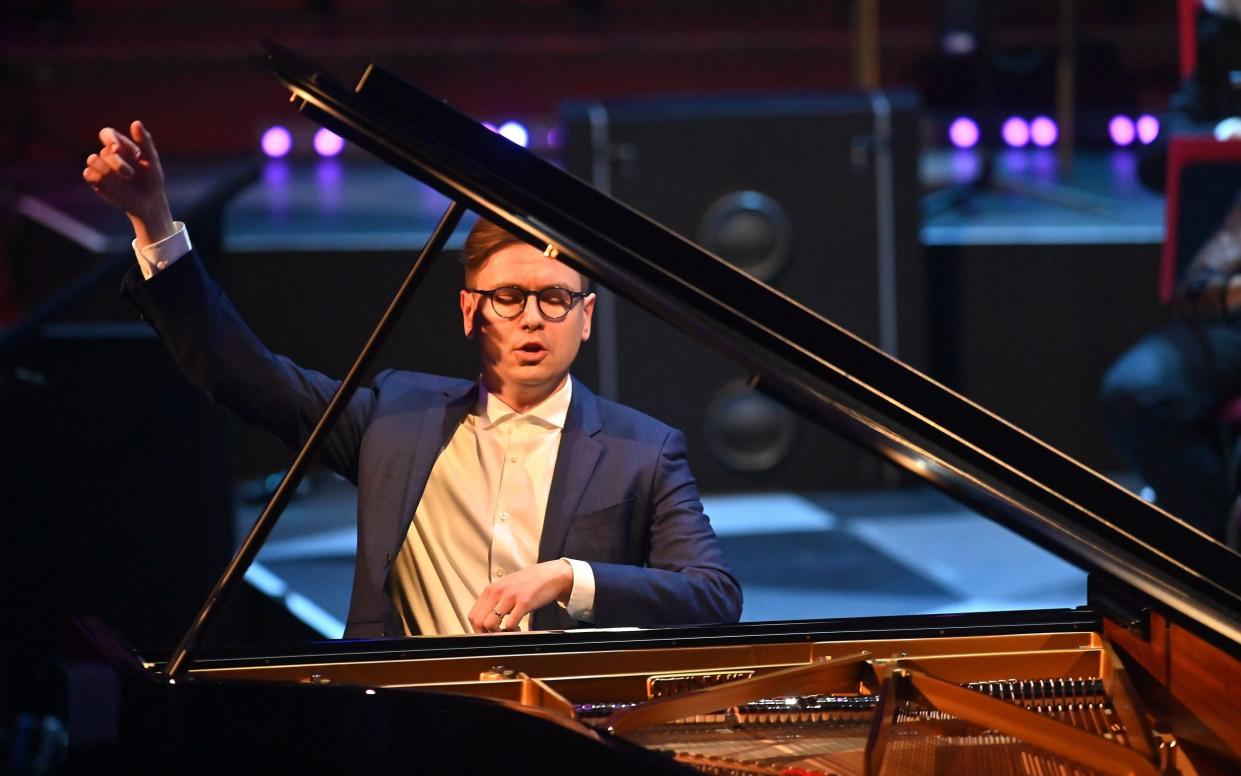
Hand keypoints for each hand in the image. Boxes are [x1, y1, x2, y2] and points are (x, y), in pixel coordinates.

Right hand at [82, 120, 172, 246]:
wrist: (149, 202)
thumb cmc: (152, 179)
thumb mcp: (152, 160)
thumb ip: (144, 141)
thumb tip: (136, 122)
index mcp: (121, 146)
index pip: (106, 133)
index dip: (109, 139)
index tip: (117, 149)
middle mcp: (109, 154)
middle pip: (103, 151)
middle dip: (117, 163)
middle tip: (130, 175)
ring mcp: (101, 167)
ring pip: (92, 160)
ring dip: (107, 170)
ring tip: (123, 180)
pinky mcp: (96, 181)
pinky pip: (88, 174)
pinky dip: (99, 178)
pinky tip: (111, 185)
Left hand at [467, 560, 572, 632]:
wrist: (550, 575)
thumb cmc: (529, 583)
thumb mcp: (506, 588)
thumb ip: (494, 600)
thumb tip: (485, 620)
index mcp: (491, 589)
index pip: (473, 615)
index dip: (478, 629)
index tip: (487, 634)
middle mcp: (497, 592)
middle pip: (478, 621)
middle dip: (486, 634)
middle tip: (498, 636)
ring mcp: (510, 596)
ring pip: (490, 624)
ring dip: (498, 634)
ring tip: (508, 632)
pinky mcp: (524, 602)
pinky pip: (510, 624)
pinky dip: (512, 632)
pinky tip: (518, 629)